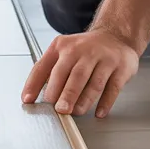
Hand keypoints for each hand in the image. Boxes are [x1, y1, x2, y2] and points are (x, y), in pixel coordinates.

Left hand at [21, 28, 139, 117]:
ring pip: (94, 82)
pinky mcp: (121, 68)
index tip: (28, 100)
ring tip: (76, 112)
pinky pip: (113, 88)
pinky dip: (106, 102)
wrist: (115, 36)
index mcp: (62, 47)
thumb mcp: (62, 52)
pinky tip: (99, 112)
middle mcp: (83, 50)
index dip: (34, 84)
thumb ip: (47, 71)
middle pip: (74, 74)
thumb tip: (30, 96)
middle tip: (60, 109)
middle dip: (66, 94)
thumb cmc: (85, 50)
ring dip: (84, 100)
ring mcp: (104, 58)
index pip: (44, 66)